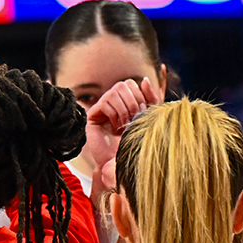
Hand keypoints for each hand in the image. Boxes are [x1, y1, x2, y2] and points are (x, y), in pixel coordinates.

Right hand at [81, 77, 162, 191]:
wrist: (120, 163)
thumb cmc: (134, 143)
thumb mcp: (148, 119)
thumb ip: (150, 99)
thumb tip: (144, 80)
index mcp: (125, 99)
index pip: (132, 84)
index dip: (139, 96)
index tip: (142, 115)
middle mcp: (112, 100)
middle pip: (123, 84)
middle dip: (132, 102)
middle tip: (133, 121)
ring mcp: (101, 107)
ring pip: (114, 92)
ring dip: (124, 110)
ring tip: (124, 126)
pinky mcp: (92, 115)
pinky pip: (105, 103)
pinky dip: (113, 115)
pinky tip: (114, 128)